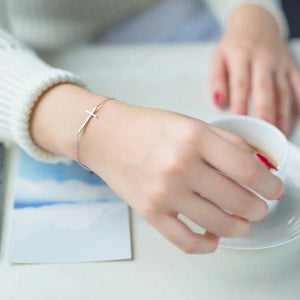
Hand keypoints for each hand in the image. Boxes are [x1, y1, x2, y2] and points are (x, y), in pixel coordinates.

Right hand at [30, 85, 282, 253]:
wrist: (107, 136)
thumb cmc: (149, 127)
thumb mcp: (192, 124)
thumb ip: (227, 143)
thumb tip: (258, 167)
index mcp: (195, 139)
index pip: (248, 171)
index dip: (270, 185)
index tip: (274, 190)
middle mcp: (180, 167)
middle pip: (238, 201)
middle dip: (258, 209)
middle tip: (259, 207)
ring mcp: (163, 193)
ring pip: (218, 225)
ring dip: (239, 228)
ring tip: (242, 222)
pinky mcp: (149, 213)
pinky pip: (186, 242)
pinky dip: (207, 246)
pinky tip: (214, 238)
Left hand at [211, 5, 299, 135]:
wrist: (255, 21)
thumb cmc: (234, 44)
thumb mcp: (218, 57)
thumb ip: (217, 80)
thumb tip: (217, 102)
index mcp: (241, 56)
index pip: (241, 82)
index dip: (240, 101)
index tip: (239, 119)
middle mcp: (263, 59)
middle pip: (265, 87)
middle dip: (266, 110)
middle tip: (265, 129)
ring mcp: (279, 63)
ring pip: (283, 90)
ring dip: (283, 113)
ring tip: (279, 133)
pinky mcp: (291, 66)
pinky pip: (299, 84)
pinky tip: (299, 117)